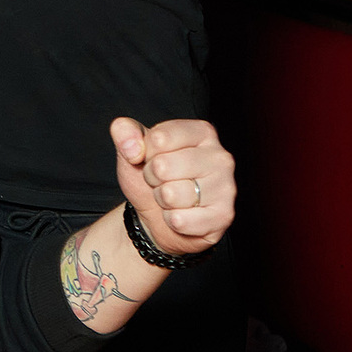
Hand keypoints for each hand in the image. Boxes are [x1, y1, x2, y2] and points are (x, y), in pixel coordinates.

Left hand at [111, 117, 234, 257]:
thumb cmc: (151, 176)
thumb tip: (132, 146)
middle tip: (161, 180)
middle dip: (152, 177)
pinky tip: (181, 214)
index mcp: (202, 132)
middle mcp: (220, 157)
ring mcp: (226, 187)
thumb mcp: (131, 148)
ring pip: (172, 194)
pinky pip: (180, 220)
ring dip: (162, 199)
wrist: (157, 216)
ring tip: (171, 197)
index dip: (146, 152)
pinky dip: (172, 220)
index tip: (153, 157)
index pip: (159, 138)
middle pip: (163, 166)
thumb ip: (124, 132)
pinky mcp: (223, 217)